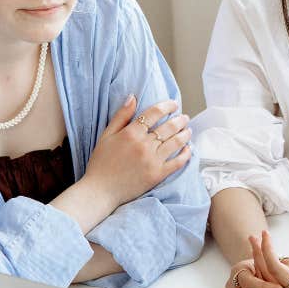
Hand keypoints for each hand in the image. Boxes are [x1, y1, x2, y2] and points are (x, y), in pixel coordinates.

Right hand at [84, 96, 191, 210]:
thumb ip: (121, 116)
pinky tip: (188, 149)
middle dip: (179, 119)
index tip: (173, 104)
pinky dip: (185, 154)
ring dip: (185, 134)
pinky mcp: (158, 175)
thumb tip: (133, 97)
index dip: (166, 106)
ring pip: (175, 142)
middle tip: (184, 117)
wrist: (100, 191)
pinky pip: (177, 162)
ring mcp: (152, 160)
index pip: (153, 113)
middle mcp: (144, 145)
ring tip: (188, 130)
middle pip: (168, 127)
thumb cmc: (101, 163)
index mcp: (131, 133)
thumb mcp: (106, 136)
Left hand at [252, 231, 288, 287]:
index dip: (268, 250)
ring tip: (261, 245)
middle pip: (269, 277)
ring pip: (273, 283)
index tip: (265, 235)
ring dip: (266, 264)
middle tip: (253, 237)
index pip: (278, 270)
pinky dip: (275, 274)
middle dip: (260, 255)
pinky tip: (274, 262)